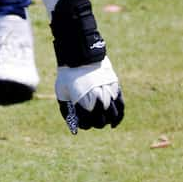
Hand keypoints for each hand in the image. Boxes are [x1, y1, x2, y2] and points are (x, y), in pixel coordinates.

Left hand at [49, 0, 122, 131]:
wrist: (80, 56)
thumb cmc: (68, 75)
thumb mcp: (61, 93)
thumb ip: (67, 110)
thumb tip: (73, 124)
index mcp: (83, 103)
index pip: (87, 124)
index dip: (83, 125)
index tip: (81, 122)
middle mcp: (97, 100)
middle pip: (100, 122)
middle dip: (95, 123)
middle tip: (92, 120)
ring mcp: (108, 94)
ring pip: (112, 116)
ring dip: (107, 121)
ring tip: (104, 121)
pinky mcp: (115, 88)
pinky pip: (121, 106)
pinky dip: (119, 117)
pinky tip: (114, 122)